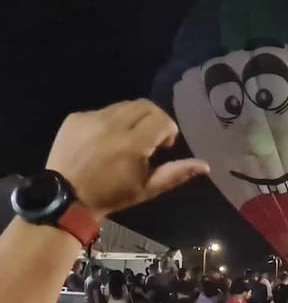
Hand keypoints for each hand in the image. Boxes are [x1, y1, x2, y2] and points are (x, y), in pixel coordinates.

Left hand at [45, 100, 208, 216]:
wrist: (66, 197)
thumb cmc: (112, 195)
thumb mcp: (148, 189)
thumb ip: (176, 173)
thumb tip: (205, 165)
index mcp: (132, 143)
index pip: (161, 119)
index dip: (168, 130)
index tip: (164, 145)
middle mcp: (111, 125)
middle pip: (144, 105)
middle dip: (154, 119)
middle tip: (150, 138)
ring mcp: (91, 119)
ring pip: (123, 106)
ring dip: (132, 119)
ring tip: (127, 140)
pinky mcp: (76, 118)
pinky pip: (101, 111)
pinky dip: (110, 122)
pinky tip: (105, 141)